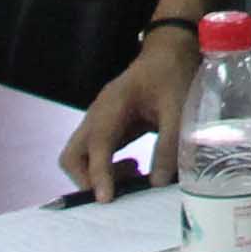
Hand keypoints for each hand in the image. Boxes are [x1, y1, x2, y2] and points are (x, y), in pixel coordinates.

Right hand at [60, 30, 198, 199]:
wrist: (170, 53)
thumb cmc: (173, 74)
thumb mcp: (178, 107)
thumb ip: (169, 144)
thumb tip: (157, 182)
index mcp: (112, 105)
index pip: (97, 144)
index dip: (99, 173)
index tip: (105, 199)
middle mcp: (98, 115)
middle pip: (72, 156)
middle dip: (87, 180)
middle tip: (117, 191)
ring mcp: (99, 123)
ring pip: (80, 158)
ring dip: (98, 176)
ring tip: (134, 175)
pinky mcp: (108, 129)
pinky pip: (96, 155)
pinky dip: (108, 169)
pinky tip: (135, 167)